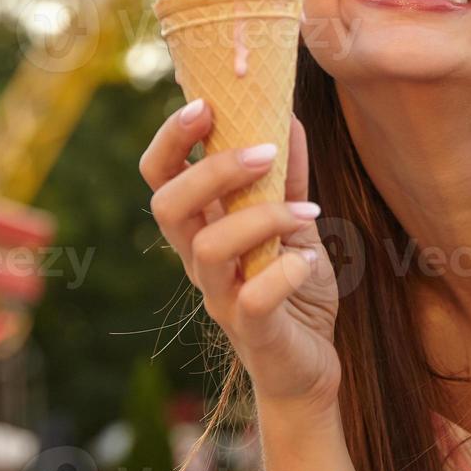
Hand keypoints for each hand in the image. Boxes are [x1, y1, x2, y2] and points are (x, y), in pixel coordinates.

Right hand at [140, 101, 340, 416]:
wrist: (310, 367)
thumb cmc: (292, 287)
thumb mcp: (294, 222)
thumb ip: (287, 175)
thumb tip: (287, 114)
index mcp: (203, 226)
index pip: (160, 176)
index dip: (171, 138)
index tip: (204, 103)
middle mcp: (200, 260)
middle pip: (167, 206)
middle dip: (212, 170)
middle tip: (264, 151)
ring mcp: (221, 297)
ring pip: (207, 249)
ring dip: (260, 217)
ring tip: (309, 210)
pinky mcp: (252, 331)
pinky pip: (252, 299)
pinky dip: (283, 273)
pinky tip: (308, 262)